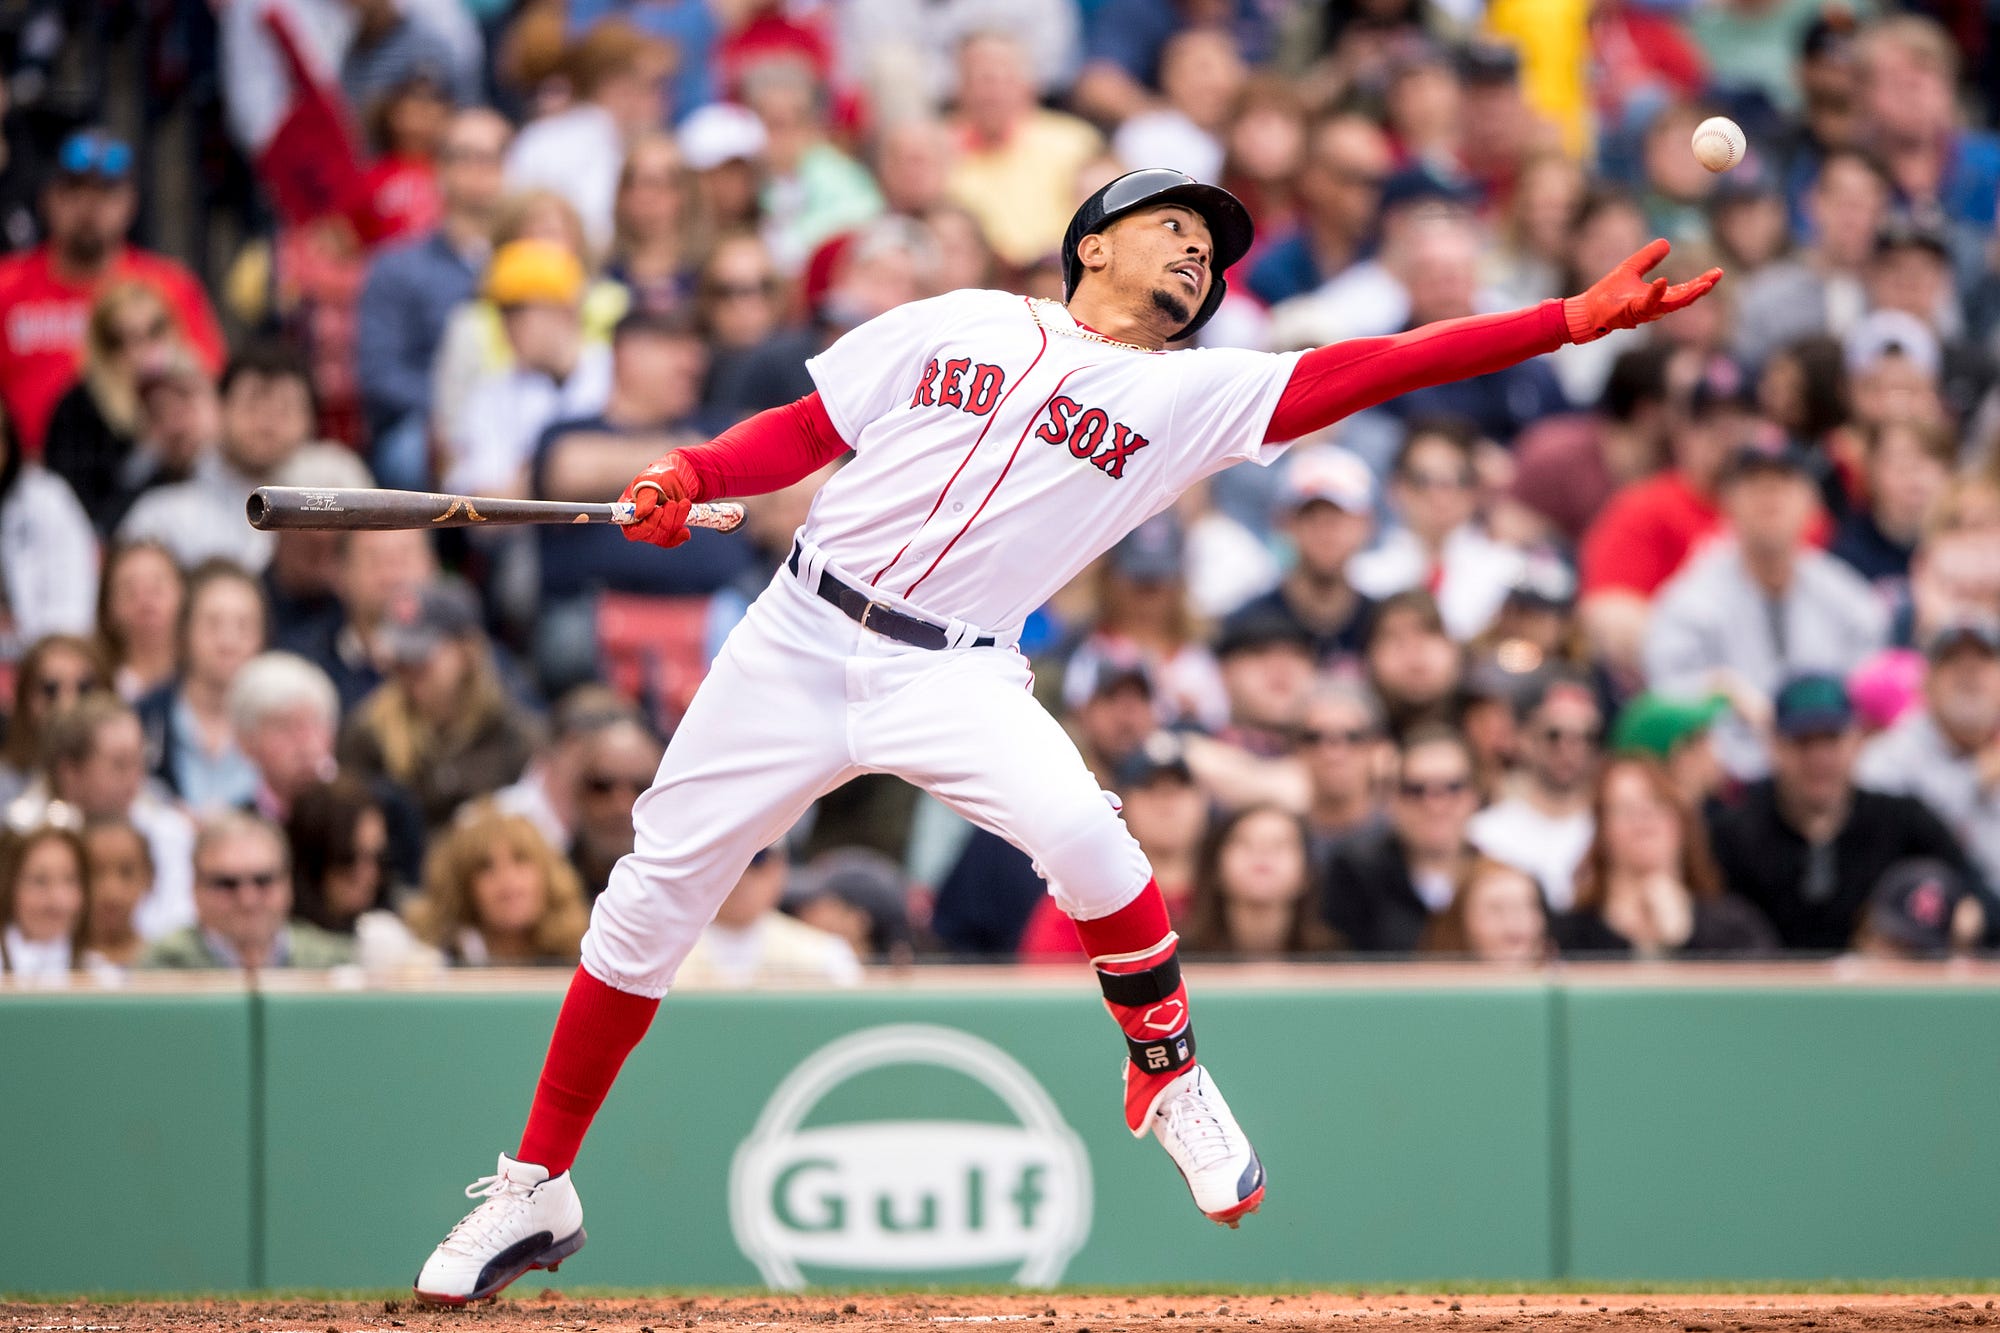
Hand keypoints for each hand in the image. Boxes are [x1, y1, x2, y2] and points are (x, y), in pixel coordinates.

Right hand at [618, 452, 699, 548]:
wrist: (676, 479)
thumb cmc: (659, 476)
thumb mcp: (651, 480)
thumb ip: (645, 497)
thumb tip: (640, 514)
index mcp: (627, 510)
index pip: (632, 531)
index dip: (646, 526)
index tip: (658, 511)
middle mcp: (638, 523)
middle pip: (650, 535)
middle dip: (665, 519)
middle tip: (672, 503)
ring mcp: (653, 528)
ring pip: (664, 535)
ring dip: (676, 520)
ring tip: (683, 503)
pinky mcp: (666, 531)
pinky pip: (672, 540)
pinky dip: (680, 535)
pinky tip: (685, 530)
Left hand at [1564, 239, 1721, 343]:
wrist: (1587, 310)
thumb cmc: (1608, 294)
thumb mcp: (1632, 268)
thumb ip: (1649, 258)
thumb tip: (1667, 243)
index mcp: (1658, 297)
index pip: (1685, 290)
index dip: (1702, 282)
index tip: (1718, 272)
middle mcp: (1655, 307)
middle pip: (1683, 298)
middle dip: (1701, 288)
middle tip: (1717, 276)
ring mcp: (1643, 312)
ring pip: (1670, 305)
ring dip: (1688, 294)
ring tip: (1703, 283)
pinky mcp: (1630, 312)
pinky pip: (1646, 304)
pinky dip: (1655, 293)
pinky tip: (1663, 280)